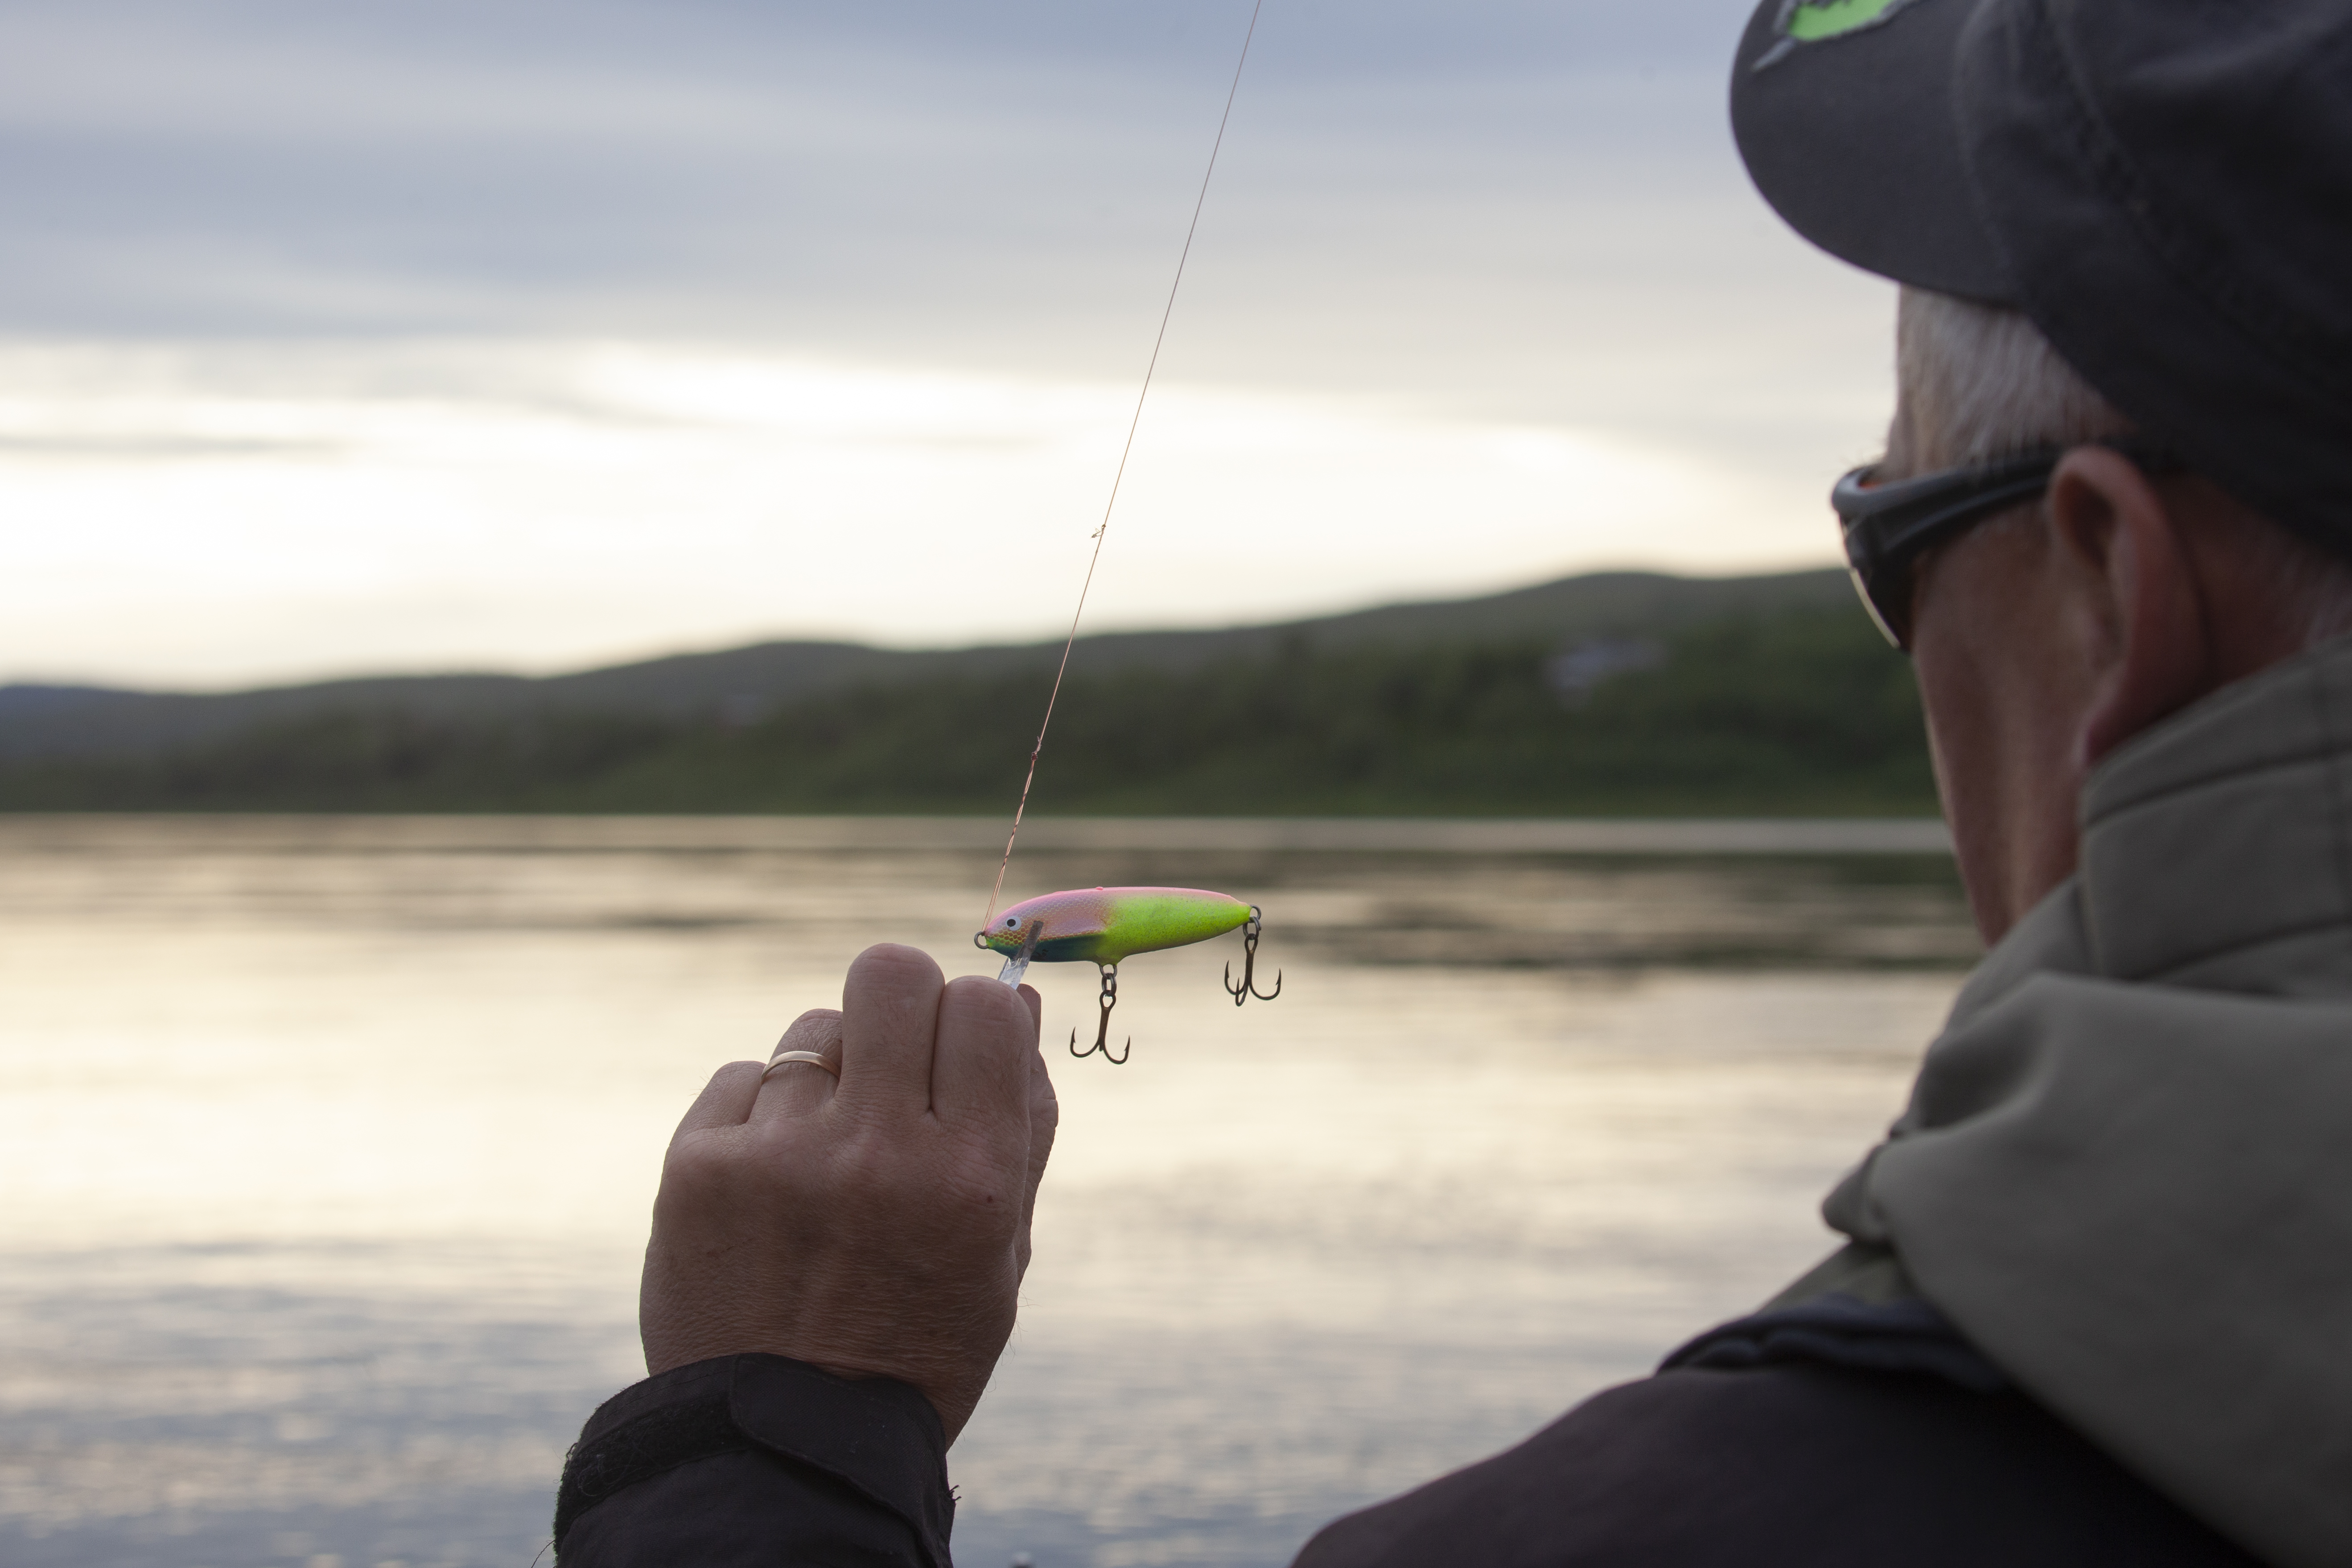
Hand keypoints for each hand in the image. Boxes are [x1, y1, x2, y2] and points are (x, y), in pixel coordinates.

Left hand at [638, 943, 1057, 1443]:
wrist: (783, 1444)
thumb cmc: (916, 1340)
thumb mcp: (1002, 1250)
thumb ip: (1023, 1123)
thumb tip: (1015, 1001)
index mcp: (970, 1178)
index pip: (983, 1004)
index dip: (974, 1013)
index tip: (961, 1051)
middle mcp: (878, 1155)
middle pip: (890, 973)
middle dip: (901, 1003)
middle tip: (895, 1059)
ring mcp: (780, 1157)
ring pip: (814, 1029)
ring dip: (830, 1074)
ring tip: (827, 1155)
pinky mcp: (698, 1166)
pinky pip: (743, 1077)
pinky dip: (762, 1116)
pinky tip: (771, 1186)